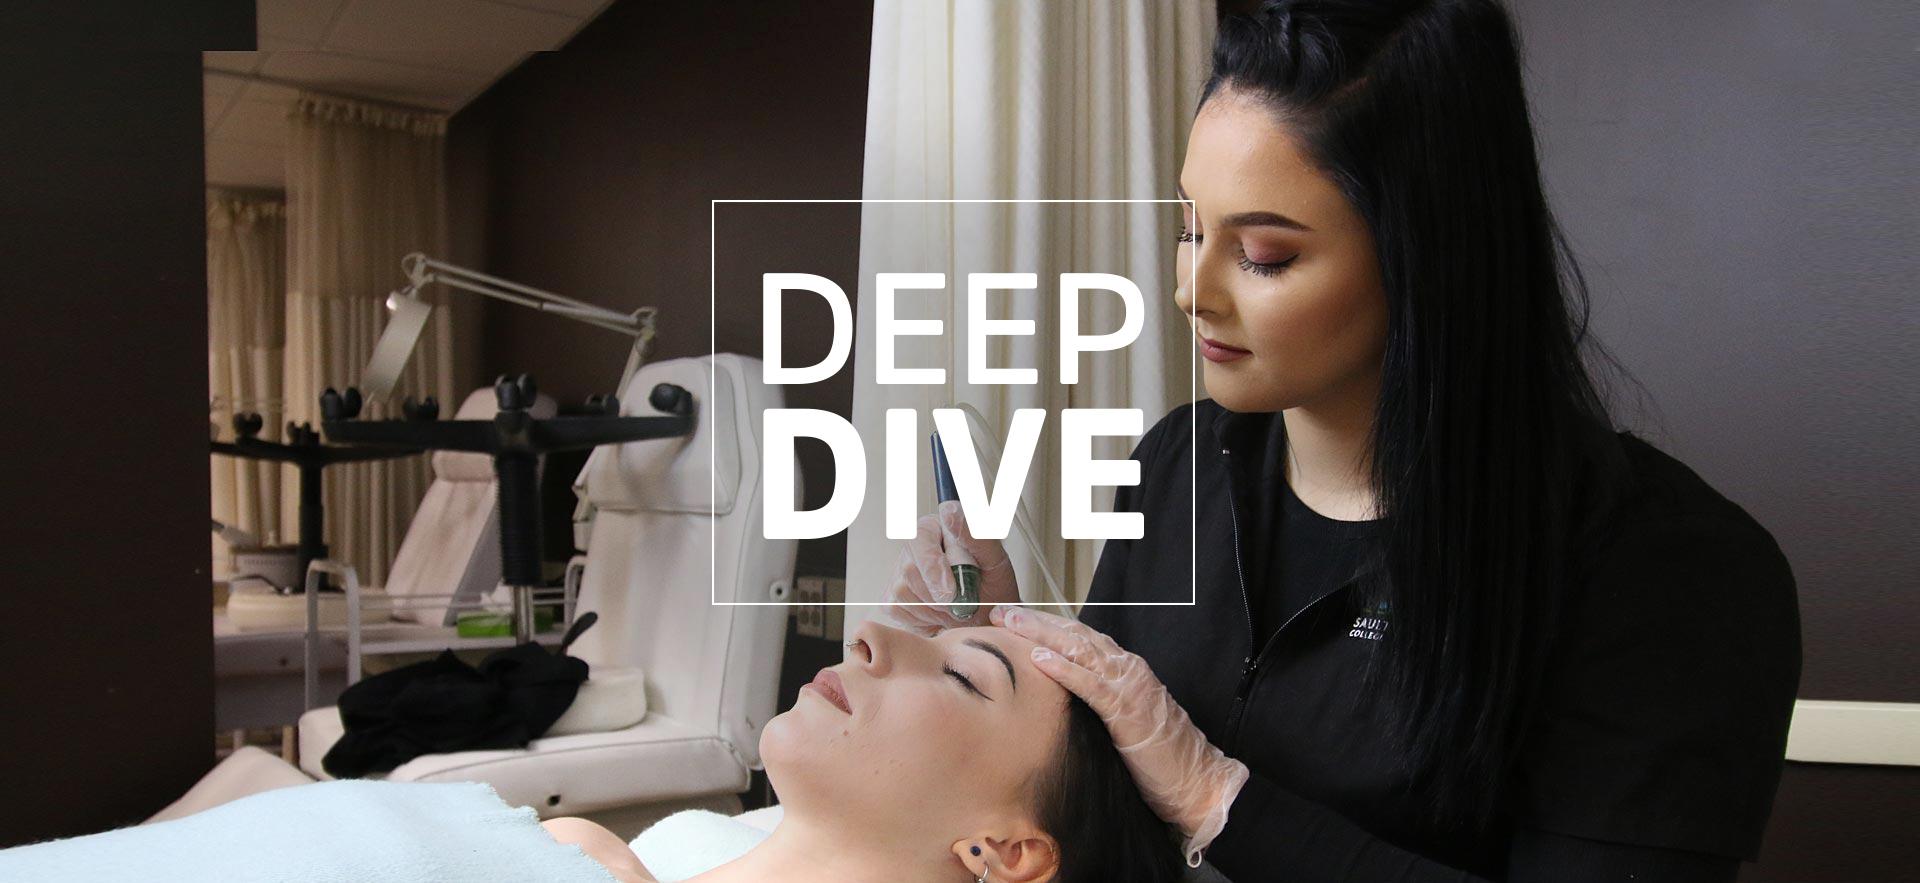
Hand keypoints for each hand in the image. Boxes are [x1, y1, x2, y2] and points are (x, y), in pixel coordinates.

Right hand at [881, 501, 1020, 634]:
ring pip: (903, 591)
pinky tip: (940, 614)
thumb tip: (949, 511)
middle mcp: (915, 547)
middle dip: (939, 594)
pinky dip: (923, 619)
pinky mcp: (892, 598)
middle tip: (962, 603)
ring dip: (934, 608)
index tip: (951, 591)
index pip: (920, 535)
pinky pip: (898, 609)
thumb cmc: (993, 589)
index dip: (933, 566)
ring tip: (954, 607)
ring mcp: (899, 572)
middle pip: (909, 568)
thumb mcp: (995, 561)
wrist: (987, 620)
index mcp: (938, 528)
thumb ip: (975, 535)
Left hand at [991, 604, 1248, 866]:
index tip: (1013, 618)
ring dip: (1042, 635)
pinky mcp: (1128, 711)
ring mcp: (1129, 686)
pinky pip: (1091, 685)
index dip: (1046, 625)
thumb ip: (1100, 697)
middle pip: (1075, 635)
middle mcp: (1127, 668)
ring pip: (1080, 650)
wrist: (1196, 778)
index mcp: (1125, 668)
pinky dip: (1064, 669)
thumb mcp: (1123, 717)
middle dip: (1036, 622)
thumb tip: (1062, 693)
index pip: (1080, 637)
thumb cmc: (1159, 754)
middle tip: (1002, 611)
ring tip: (1012, 624)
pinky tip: (1039, 659)